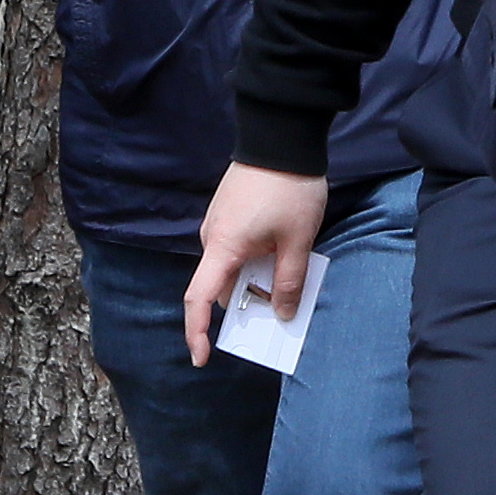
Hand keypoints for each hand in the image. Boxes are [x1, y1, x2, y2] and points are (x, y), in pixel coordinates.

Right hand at [184, 164, 329, 367]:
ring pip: (230, 265)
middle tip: (273, 315)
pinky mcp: (229, 211)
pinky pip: (236, 247)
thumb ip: (289, 280)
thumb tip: (281, 313)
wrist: (282, 137)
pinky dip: (253, 261)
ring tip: (284, 283)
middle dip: (240, 305)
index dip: (196, 332)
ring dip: (251, 280)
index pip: (197, 299)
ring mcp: (219, 222)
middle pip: (218, 284)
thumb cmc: (290, 190)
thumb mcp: (298, 240)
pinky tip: (280, 257)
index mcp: (222, 248)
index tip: (202, 357)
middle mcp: (212, 237)